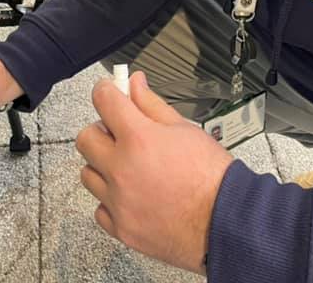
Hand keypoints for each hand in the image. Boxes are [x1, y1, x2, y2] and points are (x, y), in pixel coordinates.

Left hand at [76, 72, 234, 273]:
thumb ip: (152, 104)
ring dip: (103, 166)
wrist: (226, 221)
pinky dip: (111, 201)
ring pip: (88, 174)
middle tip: (119, 133)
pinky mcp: (122, 229)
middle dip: (101, 130)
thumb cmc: (212, 177)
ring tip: (128, 167)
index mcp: (139, 139)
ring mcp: (119, 202)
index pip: (104, 100)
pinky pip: (100, 208)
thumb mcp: (185, 129)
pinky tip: (131, 195)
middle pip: (86, 138)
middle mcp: (122, 170)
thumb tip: (135, 84)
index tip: (108, 91)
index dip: (106, 90)